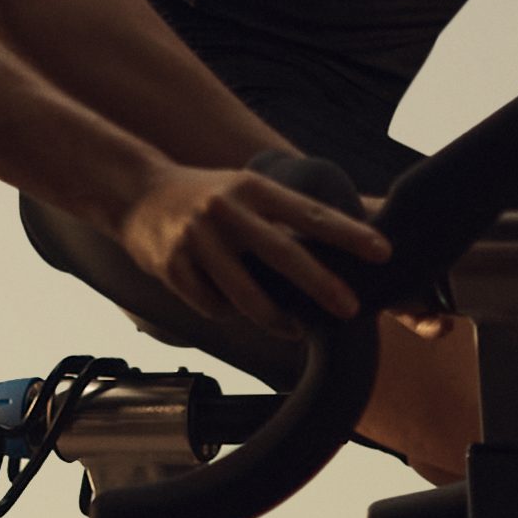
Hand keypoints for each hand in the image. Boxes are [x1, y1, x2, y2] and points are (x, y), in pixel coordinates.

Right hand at [120, 163, 390, 329]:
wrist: (134, 192)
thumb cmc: (207, 196)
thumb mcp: (246, 189)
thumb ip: (282, 216)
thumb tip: (336, 250)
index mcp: (253, 188)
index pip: (311, 213)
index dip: (349, 234)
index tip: (383, 252)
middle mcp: (227, 210)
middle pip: (282, 253)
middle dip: (321, 284)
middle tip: (351, 308)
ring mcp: (197, 238)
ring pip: (245, 293)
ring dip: (275, 318)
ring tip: (296, 329)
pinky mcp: (171, 265)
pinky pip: (210, 304)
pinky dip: (225, 312)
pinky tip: (232, 309)